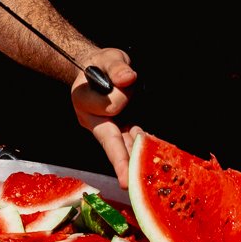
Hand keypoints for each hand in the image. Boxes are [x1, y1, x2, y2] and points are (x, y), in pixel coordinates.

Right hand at [73, 48, 137, 186]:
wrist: (97, 71)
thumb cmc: (100, 64)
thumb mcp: (106, 57)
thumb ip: (115, 67)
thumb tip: (128, 78)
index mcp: (84, 102)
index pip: (108, 106)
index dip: (119, 96)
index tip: (126, 78)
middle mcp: (95, 121)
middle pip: (110, 142)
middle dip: (120, 162)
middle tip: (127, 183)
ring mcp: (108, 129)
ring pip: (123, 147)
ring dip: (135, 160)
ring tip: (145, 178)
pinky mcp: (121, 132)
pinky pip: (133, 143)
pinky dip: (144, 150)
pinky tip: (156, 158)